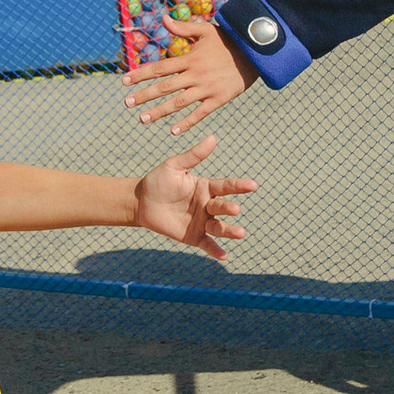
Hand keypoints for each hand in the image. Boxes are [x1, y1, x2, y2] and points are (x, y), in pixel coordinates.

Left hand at [124, 26, 246, 133]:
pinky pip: (200, 113)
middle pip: (165, 87)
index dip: (141, 74)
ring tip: (142, 119)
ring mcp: (207, 88)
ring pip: (179, 103)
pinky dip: (187, 123)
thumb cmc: (228, 40)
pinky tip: (173, 131)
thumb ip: (183, 28)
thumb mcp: (206, 30)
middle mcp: (196, 74)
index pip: (160, 67)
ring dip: (159, 112)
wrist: (255, 53)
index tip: (124, 80)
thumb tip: (163, 19)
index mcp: (190, 58)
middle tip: (127, 103)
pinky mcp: (219, 99)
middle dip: (144, 95)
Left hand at [134, 139, 252, 255]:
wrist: (141, 202)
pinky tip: (224, 256)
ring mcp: (202, 222)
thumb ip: (193, 156)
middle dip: (229, 208)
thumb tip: (213, 138)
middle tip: (235, 209)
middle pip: (223, 207)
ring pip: (219, 227)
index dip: (239, 186)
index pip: (226, 186)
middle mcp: (208, 205)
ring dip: (229, 231)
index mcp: (206, 188)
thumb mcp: (174, 166)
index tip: (253, 185)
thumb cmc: (158, 181)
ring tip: (240, 233)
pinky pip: (208, 244)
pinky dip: (216, 250)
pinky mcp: (194, 237)